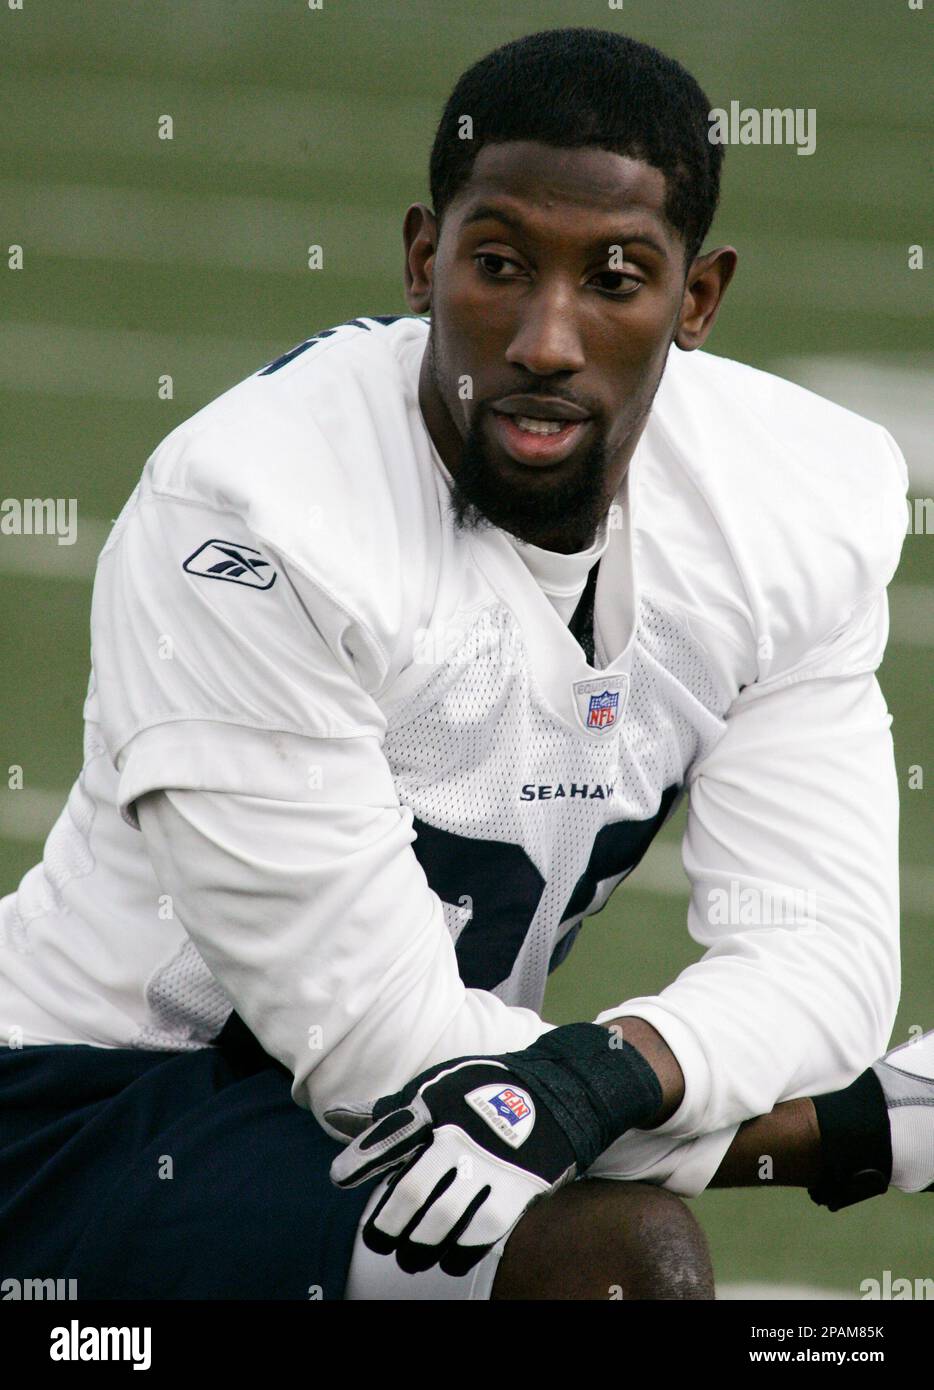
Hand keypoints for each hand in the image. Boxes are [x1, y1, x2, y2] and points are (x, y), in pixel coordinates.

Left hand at [328, 1023, 661, 1275]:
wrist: (559, 1092)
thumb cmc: (492, 1089)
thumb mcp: (442, 1083)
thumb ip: (402, 1110)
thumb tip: (345, 1118)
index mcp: (435, 1105)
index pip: (388, 1136)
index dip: (360, 1160)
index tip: (342, 1178)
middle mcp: (457, 1136)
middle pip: (409, 1190)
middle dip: (387, 1222)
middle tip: (379, 1237)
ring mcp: (488, 1165)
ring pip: (442, 1220)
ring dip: (419, 1246)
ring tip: (409, 1257)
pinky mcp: (517, 1188)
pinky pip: (482, 1232)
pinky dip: (460, 1252)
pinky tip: (448, 1259)